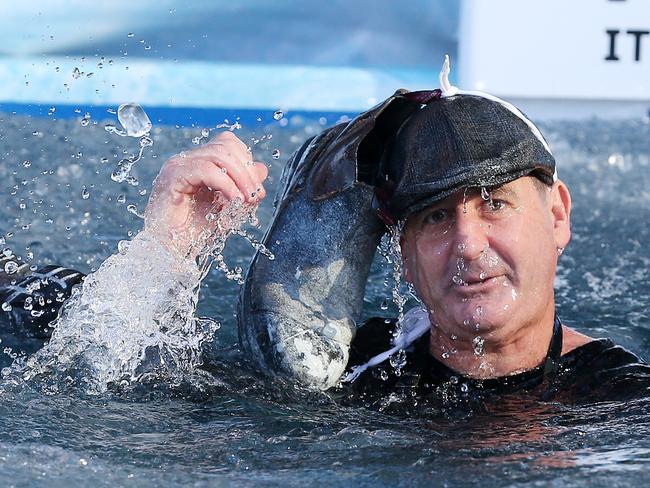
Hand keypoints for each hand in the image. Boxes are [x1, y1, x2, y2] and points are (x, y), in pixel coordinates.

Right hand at [144, 131, 267, 256]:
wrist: (168, 251)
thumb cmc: (193, 233)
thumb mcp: (227, 208)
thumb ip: (243, 188)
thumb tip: (262, 169)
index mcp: (199, 164)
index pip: (228, 144)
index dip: (247, 163)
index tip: (257, 191)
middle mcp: (188, 160)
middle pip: (226, 144)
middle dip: (247, 170)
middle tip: (256, 195)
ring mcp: (179, 165)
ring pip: (218, 154)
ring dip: (240, 177)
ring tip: (247, 200)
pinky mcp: (172, 176)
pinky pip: (205, 169)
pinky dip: (226, 184)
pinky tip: (234, 200)